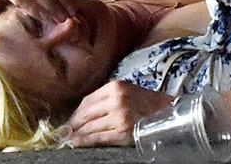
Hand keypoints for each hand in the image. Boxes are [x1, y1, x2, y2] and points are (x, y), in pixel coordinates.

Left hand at [58, 80, 172, 146]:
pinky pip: (98, 138)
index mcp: (115, 87)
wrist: (168, 113)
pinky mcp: (123, 132)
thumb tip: (79, 116)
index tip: (67, 122)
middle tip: (63, 133)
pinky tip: (76, 143)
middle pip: (85, 115)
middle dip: (72, 126)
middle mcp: (117, 100)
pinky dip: (84, 141)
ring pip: (89, 128)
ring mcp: (120, 116)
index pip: (87, 101)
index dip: (74, 114)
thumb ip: (105, 100)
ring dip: (76, 135)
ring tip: (68, 140)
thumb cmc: (146, 104)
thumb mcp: (125, 93)